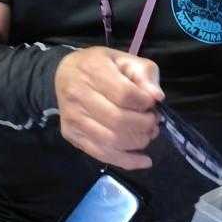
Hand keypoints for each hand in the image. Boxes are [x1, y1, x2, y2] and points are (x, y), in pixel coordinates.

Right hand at [55, 47, 162, 170]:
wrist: (64, 74)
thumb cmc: (100, 65)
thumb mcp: (125, 59)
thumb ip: (144, 75)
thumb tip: (156, 97)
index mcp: (93, 70)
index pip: (124, 94)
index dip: (144, 103)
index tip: (152, 103)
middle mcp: (78, 95)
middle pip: (118, 120)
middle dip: (144, 125)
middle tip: (153, 121)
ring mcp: (73, 118)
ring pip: (111, 140)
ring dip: (137, 142)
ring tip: (148, 135)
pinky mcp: (71, 135)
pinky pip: (101, 154)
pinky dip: (126, 161)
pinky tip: (144, 160)